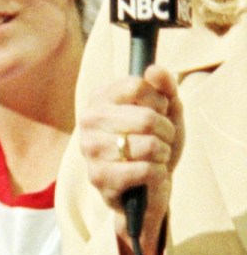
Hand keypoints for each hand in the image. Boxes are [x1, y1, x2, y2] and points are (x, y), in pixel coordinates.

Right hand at [80, 66, 182, 254]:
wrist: (148, 186)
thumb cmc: (155, 143)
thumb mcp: (167, 112)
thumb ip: (164, 87)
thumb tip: (153, 69)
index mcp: (100, 98)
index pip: (138, 86)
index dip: (160, 101)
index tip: (159, 113)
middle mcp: (88, 119)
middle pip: (146, 117)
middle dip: (167, 132)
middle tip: (161, 140)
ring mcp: (90, 149)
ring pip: (149, 145)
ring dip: (163, 154)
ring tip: (155, 158)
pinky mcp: (98, 176)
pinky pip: (145, 170)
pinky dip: (158, 174)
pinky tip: (150, 176)